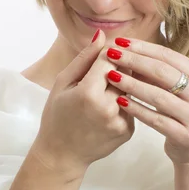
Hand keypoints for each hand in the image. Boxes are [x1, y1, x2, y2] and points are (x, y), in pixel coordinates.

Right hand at [32, 30, 134, 176]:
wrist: (62, 155)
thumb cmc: (56, 116)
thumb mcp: (63, 83)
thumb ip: (84, 59)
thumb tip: (102, 35)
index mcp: (89, 93)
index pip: (110, 59)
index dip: (108, 52)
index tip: (104, 52)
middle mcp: (108, 107)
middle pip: (125, 72)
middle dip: (119, 66)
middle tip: (107, 69)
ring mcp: (121, 121)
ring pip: (131, 89)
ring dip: (124, 83)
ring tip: (107, 87)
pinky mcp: (128, 130)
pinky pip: (132, 106)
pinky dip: (124, 101)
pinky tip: (109, 106)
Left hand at [105, 37, 188, 164]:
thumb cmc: (180, 112)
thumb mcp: (176, 89)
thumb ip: (157, 72)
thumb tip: (127, 50)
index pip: (168, 55)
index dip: (142, 47)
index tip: (120, 41)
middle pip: (163, 72)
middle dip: (134, 61)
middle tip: (111, 54)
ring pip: (158, 96)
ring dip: (132, 85)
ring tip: (111, 77)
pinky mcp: (186, 135)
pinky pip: (156, 119)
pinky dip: (137, 109)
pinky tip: (120, 101)